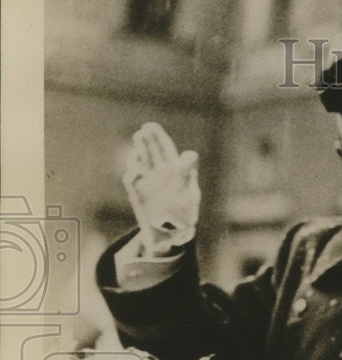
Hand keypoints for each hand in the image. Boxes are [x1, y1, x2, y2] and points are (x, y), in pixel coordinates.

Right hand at [123, 122, 199, 256]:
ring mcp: (146, 181)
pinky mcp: (136, 193)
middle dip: (146, 140)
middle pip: (151, 151)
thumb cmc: (185, 212)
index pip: (164, 148)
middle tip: (143, 131)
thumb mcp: (189, 192)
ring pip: (139, 162)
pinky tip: (137, 171)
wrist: (172, 233)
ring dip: (138, 152)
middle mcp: (158, 172)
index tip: (150, 126)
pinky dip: (133, 174)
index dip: (158, 136)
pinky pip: (131, 180)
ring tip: (138, 145)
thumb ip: (188, 173)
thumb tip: (191, 154)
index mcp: (173, 169)